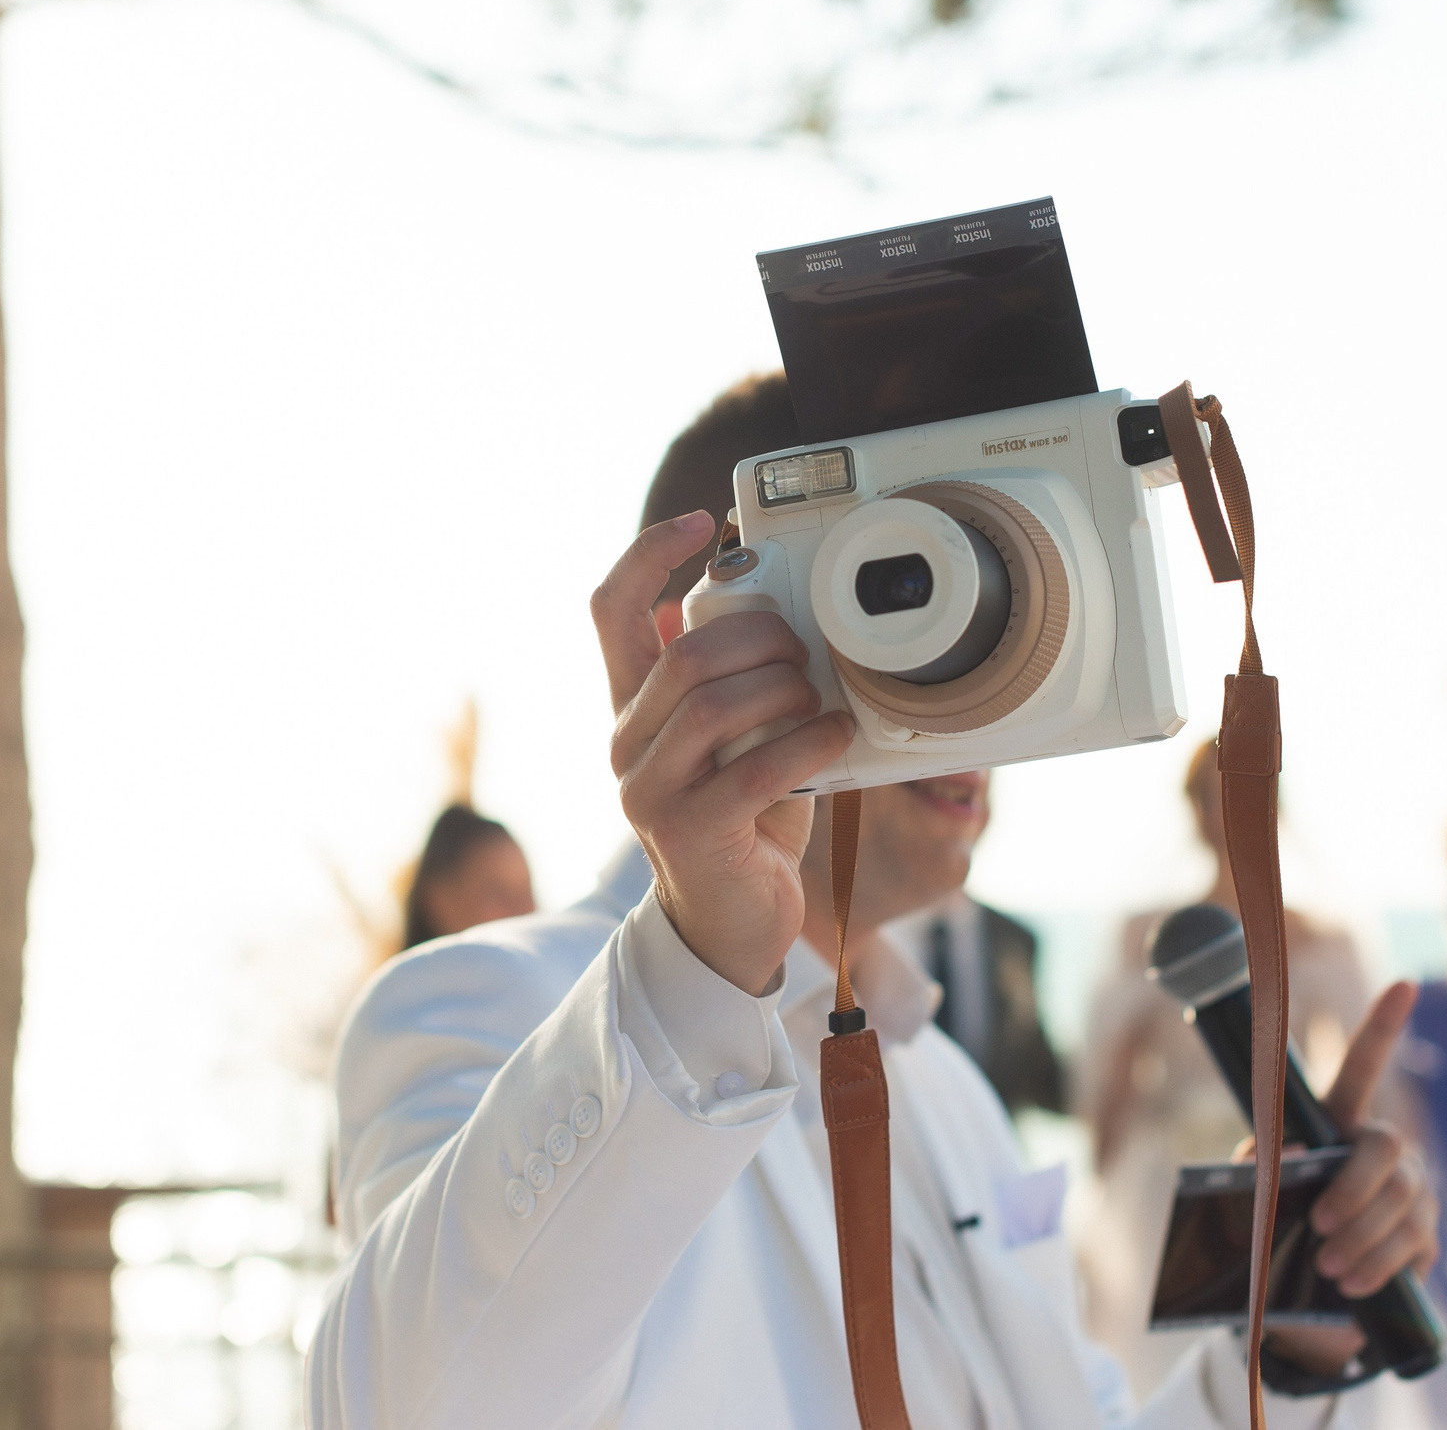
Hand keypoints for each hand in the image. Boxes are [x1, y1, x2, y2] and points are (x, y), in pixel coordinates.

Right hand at [593, 513, 854, 993]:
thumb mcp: (733, 738)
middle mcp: (626, 741)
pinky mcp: (690, 830)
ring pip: (713, 703)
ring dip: (785, 690)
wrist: (731, 925)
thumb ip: (734, 680)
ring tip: (819, 701)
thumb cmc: (744, 819)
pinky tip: (835, 738)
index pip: (611, 609)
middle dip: (759, 639)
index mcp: (632, 706)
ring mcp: (649, 788)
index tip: (700, 521)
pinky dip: (809, 742)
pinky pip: (755, 765)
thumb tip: (770, 605)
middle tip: (805, 655)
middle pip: (683, 654)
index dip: (648, 554)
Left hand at [1261, 981, 1437, 1376]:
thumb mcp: (1260, 1187)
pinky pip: (1413, 1243)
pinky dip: (1378, 1265)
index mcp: (1340, 1123)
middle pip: (1387, 1148)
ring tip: (1328, 1266)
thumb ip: (1261, 1163)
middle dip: (1354, 1190)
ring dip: (1362, 1238)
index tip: (1405, 984)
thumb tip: (1286, 1151)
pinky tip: (1354, 1282)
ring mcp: (1413, 1189)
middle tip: (1319, 1225)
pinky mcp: (1427, 1234)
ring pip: (1402, 1202)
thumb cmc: (1283, 1219)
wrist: (1314, 1281)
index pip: (1363, 1066)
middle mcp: (1385, 1146)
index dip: (1384, 1026)